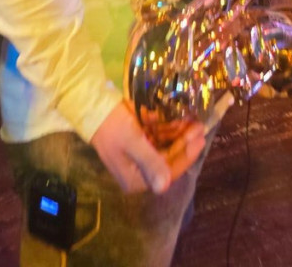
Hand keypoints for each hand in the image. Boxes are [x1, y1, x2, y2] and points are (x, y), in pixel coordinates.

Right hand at [91, 101, 205, 194]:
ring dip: (179, 133)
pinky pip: (158, 137)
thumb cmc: (111, 125)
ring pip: (166, 145)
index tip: (200, 141)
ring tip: (193, 120)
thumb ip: (150, 162)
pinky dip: (168, 128)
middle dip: (184, 142)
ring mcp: (138, 154)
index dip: (186, 156)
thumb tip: (164, 186)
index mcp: (135, 178)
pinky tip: (179, 118)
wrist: (90, 104)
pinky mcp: (138, 140)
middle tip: (200, 126)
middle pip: (169, 157)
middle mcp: (138, 170)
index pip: (168, 171)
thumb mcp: (132, 141)